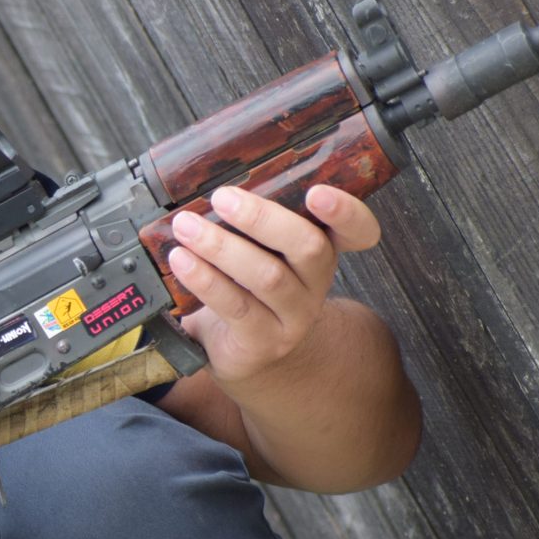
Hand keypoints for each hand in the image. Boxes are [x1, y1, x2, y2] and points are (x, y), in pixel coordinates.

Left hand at [167, 185, 379, 383]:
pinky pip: (236, 306)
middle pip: (307, 246)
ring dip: (222, 247)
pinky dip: (205, 280)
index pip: (357, 231)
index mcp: (322, 251)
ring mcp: (293, 316)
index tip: (317, 192)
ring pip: (267, 277)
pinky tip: (181, 261)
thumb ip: (251, 224)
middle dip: (262, 218)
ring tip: (186, 227)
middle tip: (221, 198)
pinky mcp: (263, 341)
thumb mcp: (260, 254)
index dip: (346, 211)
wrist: (247, 356)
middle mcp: (315, 283)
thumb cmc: (248, 291)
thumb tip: (203, 182)